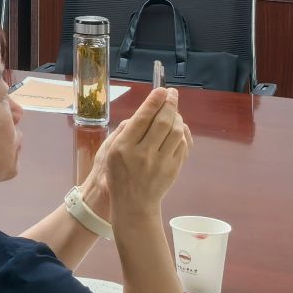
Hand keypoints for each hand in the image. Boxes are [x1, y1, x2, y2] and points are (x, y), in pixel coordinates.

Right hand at [101, 86, 190, 216]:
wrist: (133, 203)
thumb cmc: (118, 174)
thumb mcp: (110, 151)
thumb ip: (125, 131)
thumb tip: (144, 112)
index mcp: (124, 147)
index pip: (143, 118)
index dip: (154, 101)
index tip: (162, 89)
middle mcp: (143, 153)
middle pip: (162, 122)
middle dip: (169, 104)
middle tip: (172, 94)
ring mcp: (161, 162)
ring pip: (176, 132)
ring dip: (177, 117)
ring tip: (174, 111)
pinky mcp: (173, 168)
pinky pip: (182, 145)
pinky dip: (182, 133)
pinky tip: (179, 127)